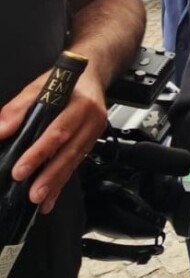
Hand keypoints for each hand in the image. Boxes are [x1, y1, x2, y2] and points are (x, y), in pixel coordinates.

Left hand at [0, 65, 107, 213]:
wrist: (91, 77)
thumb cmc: (65, 82)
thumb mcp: (38, 86)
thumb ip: (18, 107)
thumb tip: (2, 129)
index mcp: (80, 104)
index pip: (58, 131)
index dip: (39, 152)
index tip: (21, 169)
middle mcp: (91, 119)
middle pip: (69, 151)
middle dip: (49, 175)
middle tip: (33, 193)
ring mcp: (93, 132)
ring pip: (74, 161)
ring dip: (56, 182)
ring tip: (40, 199)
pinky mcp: (91, 142)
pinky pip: (77, 164)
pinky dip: (62, 181)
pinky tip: (52, 195)